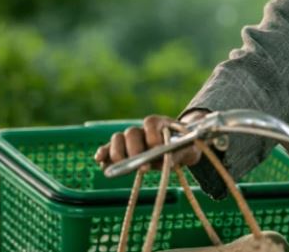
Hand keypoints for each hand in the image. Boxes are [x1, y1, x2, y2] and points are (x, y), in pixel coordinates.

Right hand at [94, 111, 208, 171]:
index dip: (152, 136)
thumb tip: (165, 160)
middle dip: (134, 149)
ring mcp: (131, 139)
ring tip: (121, 165)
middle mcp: (142, 129)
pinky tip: (100, 161)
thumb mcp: (189, 150)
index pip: (150, 123)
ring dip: (117, 152)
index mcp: (160, 123)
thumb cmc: (185, 147)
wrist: (181, 149)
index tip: (157, 149)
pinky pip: (109, 149)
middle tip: (141, 165)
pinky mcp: (123, 150)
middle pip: (131, 132)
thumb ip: (179, 153)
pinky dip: (103, 153)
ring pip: (118, 139)